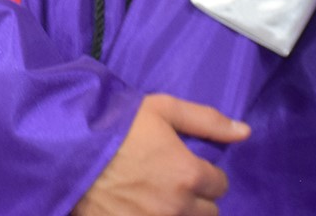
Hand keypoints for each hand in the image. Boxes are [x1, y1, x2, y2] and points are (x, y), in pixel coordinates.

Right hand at [73, 94, 245, 215]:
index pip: (220, 185)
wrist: (69, 150)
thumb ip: (207, 121)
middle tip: (172, 183)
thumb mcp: (162, 109)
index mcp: (189, 175)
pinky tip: (141, 208)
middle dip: (196, 198)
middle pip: (208, 213)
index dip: (206, 174)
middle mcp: (178, 206)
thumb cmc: (116, 125)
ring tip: (156, 197)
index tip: (187, 165)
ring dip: (178, 213)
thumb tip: (246, 132)